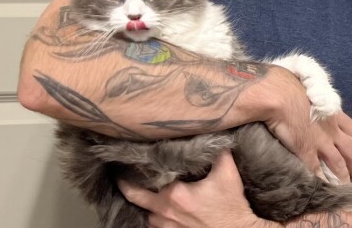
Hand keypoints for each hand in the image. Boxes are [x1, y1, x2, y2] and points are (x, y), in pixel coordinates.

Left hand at [118, 151, 274, 227]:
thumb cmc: (231, 205)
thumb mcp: (228, 173)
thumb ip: (218, 152)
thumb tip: (212, 133)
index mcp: (175, 193)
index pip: (148, 176)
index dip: (137, 166)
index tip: (131, 155)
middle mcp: (165, 211)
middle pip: (134, 196)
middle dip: (125, 183)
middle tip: (120, 172)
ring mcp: (166, 225)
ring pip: (144, 211)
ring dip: (142, 200)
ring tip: (142, 187)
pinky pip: (153, 224)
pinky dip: (152, 214)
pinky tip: (156, 206)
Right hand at [264, 69, 351, 181]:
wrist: (281, 94)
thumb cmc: (292, 86)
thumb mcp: (312, 91)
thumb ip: (317, 100)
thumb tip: (312, 100)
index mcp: (333, 113)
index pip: (351, 129)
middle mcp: (331, 129)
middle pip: (350, 150)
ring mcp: (320, 141)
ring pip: (338, 163)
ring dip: (342, 175)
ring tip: (345, 185)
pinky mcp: (306, 151)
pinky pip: (316, 169)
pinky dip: (320, 178)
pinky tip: (321, 185)